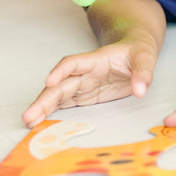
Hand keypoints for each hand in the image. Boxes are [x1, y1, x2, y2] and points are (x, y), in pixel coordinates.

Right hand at [22, 36, 157, 127]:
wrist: (136, 53)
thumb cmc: (138, 53)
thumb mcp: (146, 58)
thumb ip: (143, 74)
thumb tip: (140, 91)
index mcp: (95, 60)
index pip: (72, 63)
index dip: (60, 71)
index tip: (49, 82)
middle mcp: (84, 72)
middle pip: (59, 84)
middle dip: (44, 99)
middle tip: (29, 115)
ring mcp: (83, 84)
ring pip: (58, 95)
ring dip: (43, 107)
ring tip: (29, 121)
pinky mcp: (85, 95)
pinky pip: (65, 104)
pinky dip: (53, 112)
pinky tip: (40, 122)